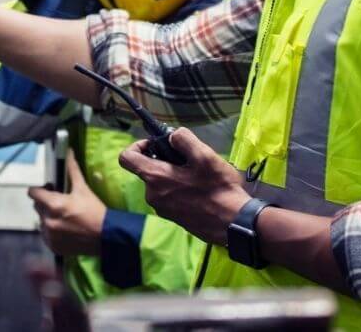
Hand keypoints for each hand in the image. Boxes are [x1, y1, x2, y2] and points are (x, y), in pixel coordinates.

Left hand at [26, 152, 106, 256]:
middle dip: (46, 202)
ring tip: (65, 217)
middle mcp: (48, 221)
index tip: (49, 189)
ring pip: (41, 221)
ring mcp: (50, 236)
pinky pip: (46, 235)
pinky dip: (53, 231)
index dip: (40, 189)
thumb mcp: (83, 189)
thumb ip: (72, 170)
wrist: (106, 236)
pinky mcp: (53, 247)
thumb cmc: (94, 210)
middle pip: (37, 207)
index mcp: (53, 205)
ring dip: (49, 217)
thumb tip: (69, 151)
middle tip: (60, 202)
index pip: (33, 193)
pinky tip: (66, 228)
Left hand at [117, 128, 249, 246]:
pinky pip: (169, 195)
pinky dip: (179, 188)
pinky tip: (201, 190)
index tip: (156, 144)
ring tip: (199, 175)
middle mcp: (152, 195)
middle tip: (189, 159)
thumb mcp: (205, 155)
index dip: (137, 145)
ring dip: (174, 174)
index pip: (126, 158)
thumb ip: (183, 139)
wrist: (234, 224)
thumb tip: (172, 136)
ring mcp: (162, 209)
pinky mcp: (174, 218)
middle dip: (164, 159)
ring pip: (160, 182)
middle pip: (147, 169)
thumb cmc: (219, 188)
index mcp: (155, 178)